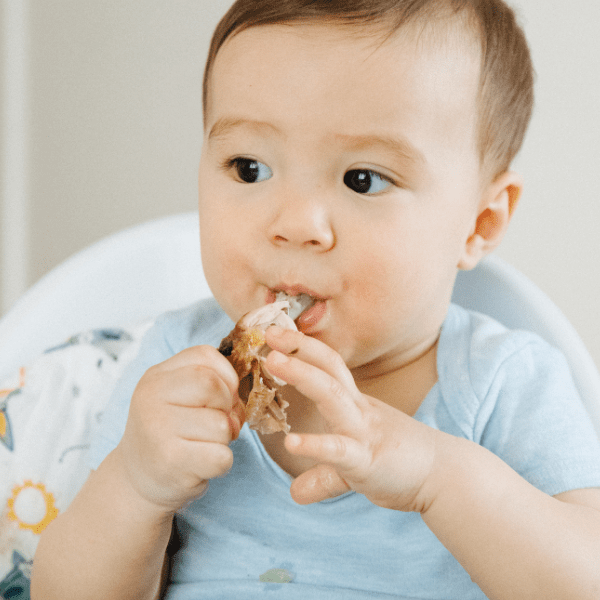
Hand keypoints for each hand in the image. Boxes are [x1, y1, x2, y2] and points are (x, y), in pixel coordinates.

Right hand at [116, 346, 244, 512]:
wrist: (137, 479)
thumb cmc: (169, 432)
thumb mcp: (178, 396)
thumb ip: (210, 384)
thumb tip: (236, 401)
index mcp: (157, 375)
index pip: (205, 356)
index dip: (226, 377)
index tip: (220, 398)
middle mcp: (151, 398)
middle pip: (214, 386)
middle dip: (226, 408)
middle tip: (215, 425)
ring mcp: (158, 429)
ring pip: (222, 425)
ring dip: (223, 439)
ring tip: (202, 446)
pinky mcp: (170, 461)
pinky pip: (221, 457)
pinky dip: (221, 464)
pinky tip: (200, 465)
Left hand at [265, 327, 439, 511]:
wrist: (445, 476)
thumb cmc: (401, 461)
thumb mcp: (355, 461)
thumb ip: (323, 472)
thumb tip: (296, 491)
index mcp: (355, 404)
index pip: (328, 365)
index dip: (303, 347)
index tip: (276, 332)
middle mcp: (358, 410)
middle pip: (328, 368)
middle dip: (299, 347)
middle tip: (269, 332)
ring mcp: (363, 432)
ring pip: (331, 394)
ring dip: (301, 374)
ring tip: (273, 362)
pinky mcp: (367, 461)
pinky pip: (339, 450)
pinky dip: (315, 445)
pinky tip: (292, 442)